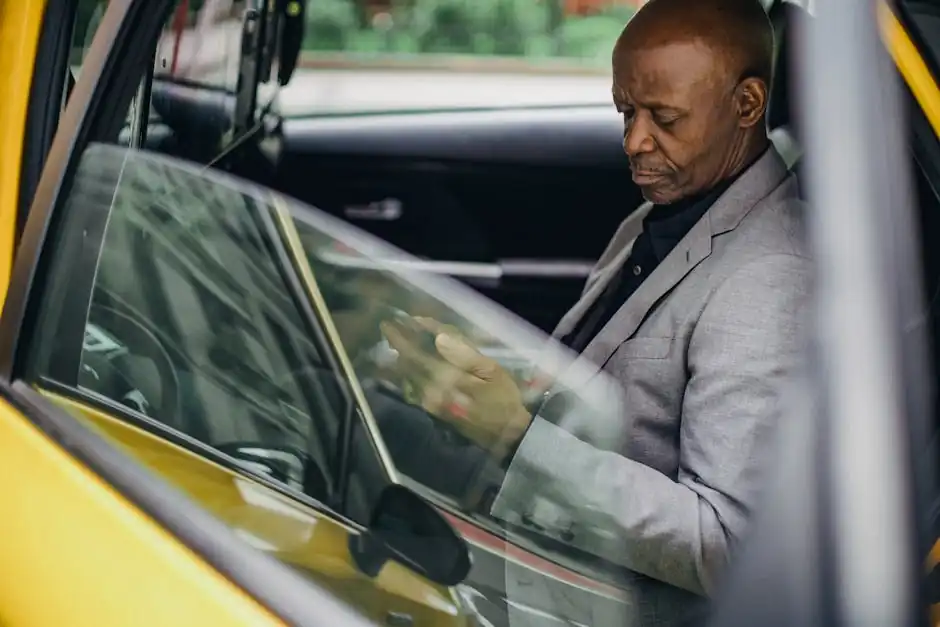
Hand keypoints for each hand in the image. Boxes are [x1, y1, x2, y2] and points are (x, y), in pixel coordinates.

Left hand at [381, 317, 531, 459]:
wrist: (506, 433)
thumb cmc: (503, 397)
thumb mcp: (492, 371)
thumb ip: (464, 354)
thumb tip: (439, 338)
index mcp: (445, 378)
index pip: (416, 352)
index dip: (402, 336)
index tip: (391, 322)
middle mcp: (432, 390)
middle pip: (408, 363)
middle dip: (397, 345)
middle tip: (387, 328)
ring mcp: (431, 402)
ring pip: (409, 376)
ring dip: (400, 358)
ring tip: (394, 342)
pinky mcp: (434, 410)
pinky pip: (415, 388)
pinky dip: (409, 373)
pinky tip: (408, 365)